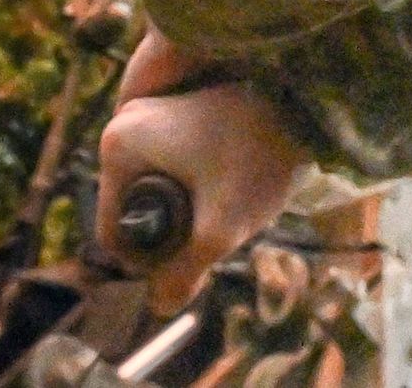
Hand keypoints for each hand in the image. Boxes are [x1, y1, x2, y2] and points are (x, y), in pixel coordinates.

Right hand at [96, 33, 304, 314]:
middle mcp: (122, 126)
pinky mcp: (170, 116)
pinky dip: (190, 189)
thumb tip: (160, 308)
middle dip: (168, 234)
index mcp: (117, 147)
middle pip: (132, 213)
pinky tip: (225, 188)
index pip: (113, 233)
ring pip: (151, 194)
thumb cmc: (256, 159)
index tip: (191, 257)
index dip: (148, 262)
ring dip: (182, 213)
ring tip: (224, 208)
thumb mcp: (219, 228)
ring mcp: (147, 117)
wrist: (298, 103)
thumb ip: (185, 273)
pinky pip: (165, 172)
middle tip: (214, 231)